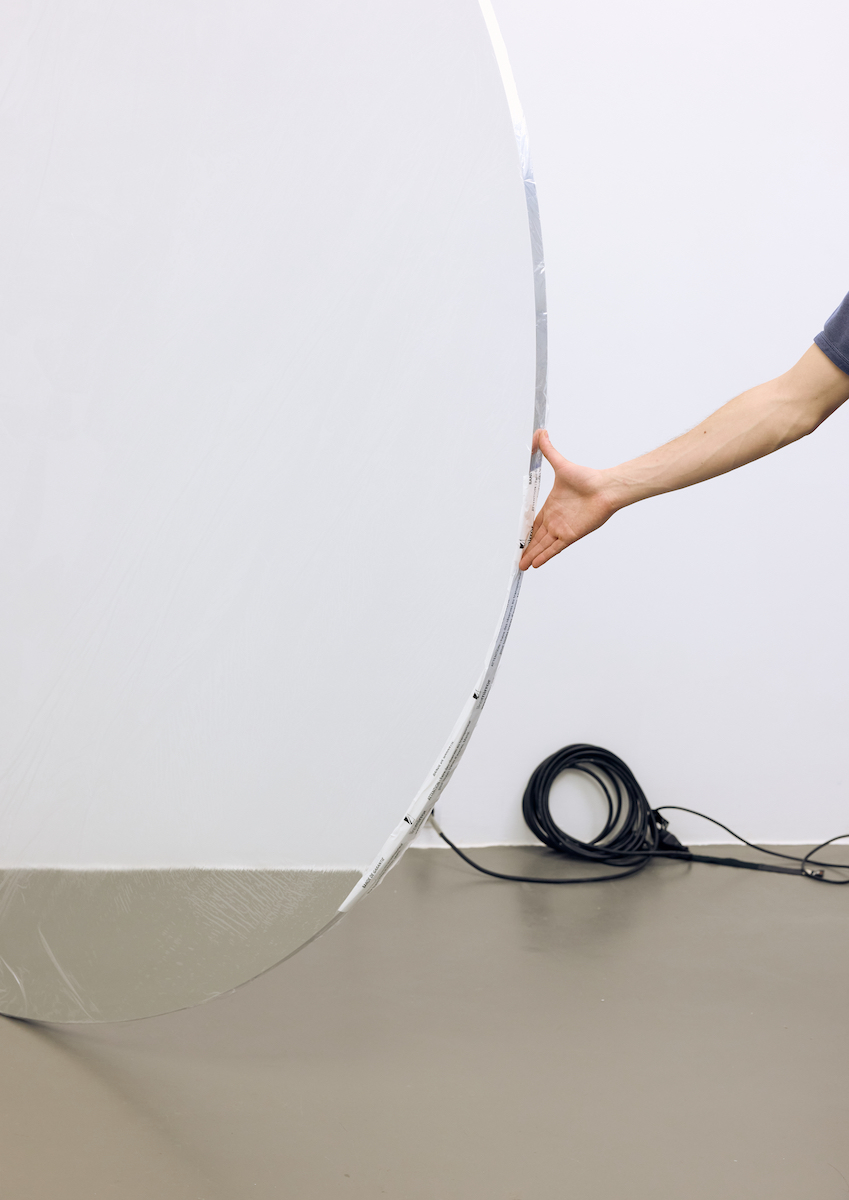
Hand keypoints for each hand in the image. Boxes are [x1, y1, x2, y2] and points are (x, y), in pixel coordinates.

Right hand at [519, 430, 617, 569]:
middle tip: (516, 559)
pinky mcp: (570, 535)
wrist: (606, 488)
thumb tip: (540, 433)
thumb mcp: (562, 464)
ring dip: (532, 555)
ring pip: (543, 546)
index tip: (517, 538)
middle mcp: (556, 520)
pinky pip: (554, 549)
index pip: (535, 523)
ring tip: (521, 566)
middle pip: (537, 538)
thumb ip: (549, 451)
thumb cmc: (588, 477)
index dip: (526, 532)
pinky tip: (535, 564)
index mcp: (552, 507)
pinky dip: (545, 556)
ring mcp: (563, 529)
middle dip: (526, 549)